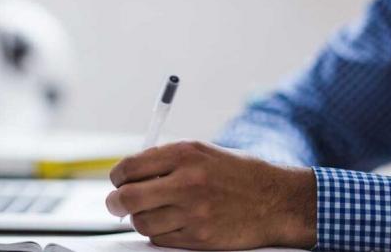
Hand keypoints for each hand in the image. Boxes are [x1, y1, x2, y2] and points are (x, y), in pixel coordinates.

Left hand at [106, 141, 316, 249]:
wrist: (275, 200)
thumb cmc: (238, 173)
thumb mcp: (202, 152)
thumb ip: (166, 159)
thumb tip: (129, 173)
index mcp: (185, 153)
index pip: (130, 167)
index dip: (117, 176)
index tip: (118, 181)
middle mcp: (187, 181)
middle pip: (127, 197)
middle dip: (116, 202)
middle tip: (117, 203)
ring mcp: (193, 212)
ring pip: (141, 222)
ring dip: (140, 218)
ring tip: (151, 212)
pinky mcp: (199, 237)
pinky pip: (160, 239)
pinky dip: (159, 233)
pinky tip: (171, 222)